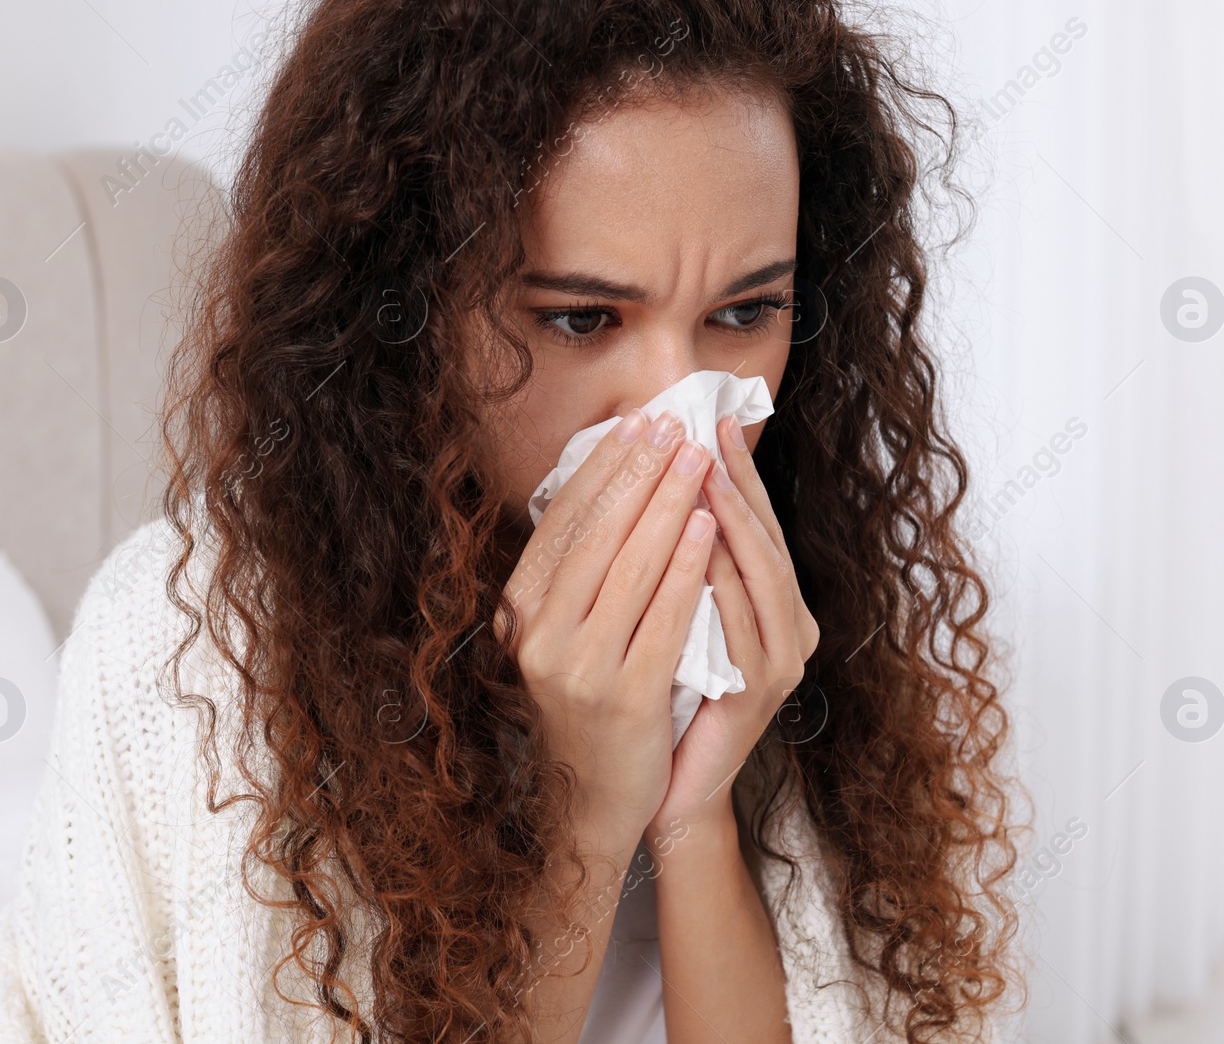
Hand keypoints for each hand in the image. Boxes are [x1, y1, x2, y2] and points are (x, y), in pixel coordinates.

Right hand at [493, 407, 717, 844]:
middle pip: (596, 535)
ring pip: (630, 567)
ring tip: (698, 459)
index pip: (563, 522)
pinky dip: (684, 566)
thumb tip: (610, 485)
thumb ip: (575, 575)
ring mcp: (578, 668)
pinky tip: (705, 526)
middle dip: (639, 472)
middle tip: (674, 424)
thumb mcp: (561, 635)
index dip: (602, 468)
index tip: (637, 423)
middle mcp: (538, 635)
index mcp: (519, 612)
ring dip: (668, 503)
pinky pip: (662, 616)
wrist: (592, 800)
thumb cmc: (589, 705)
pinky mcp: (625, 696)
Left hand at [645, 414, 819, 843]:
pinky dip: (722, 582)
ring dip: (734, 519)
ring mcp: (780, 661)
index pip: (754, 524)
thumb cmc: (667, 694)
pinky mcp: (760, 693)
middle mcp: (789, 627)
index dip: (736, 471)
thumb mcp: (674, 615)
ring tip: (706, 471)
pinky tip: (702, 547)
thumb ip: (681, 561)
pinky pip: (742, 625)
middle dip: (738, 480)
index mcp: (772, 605)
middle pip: (765, 538)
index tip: (709, 418)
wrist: (669, 787)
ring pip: (762, 575)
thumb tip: (656, 483)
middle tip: (711, 428)